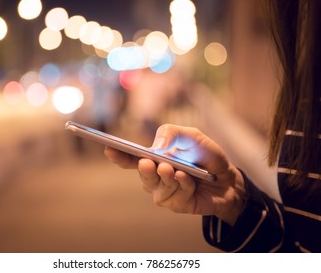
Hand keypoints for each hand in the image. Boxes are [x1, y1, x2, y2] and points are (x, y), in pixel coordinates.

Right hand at [104, 124, 245, 225]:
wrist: (228, 178)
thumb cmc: (206, 155)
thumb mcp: (192, 136)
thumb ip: (172, 134)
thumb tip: (154, 148)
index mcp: (155, 158)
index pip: (131, 158)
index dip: (119, 155)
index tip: (109, 149)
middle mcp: (155, 176)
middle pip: (142, 175)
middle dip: (145, 169)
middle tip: (149, 162)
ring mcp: (165, 192)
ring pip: (157, 188)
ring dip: (166, 178)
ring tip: (175, 170)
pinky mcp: (176, 204)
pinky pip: (174, 196)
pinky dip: (183, 186)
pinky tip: (190, 180)